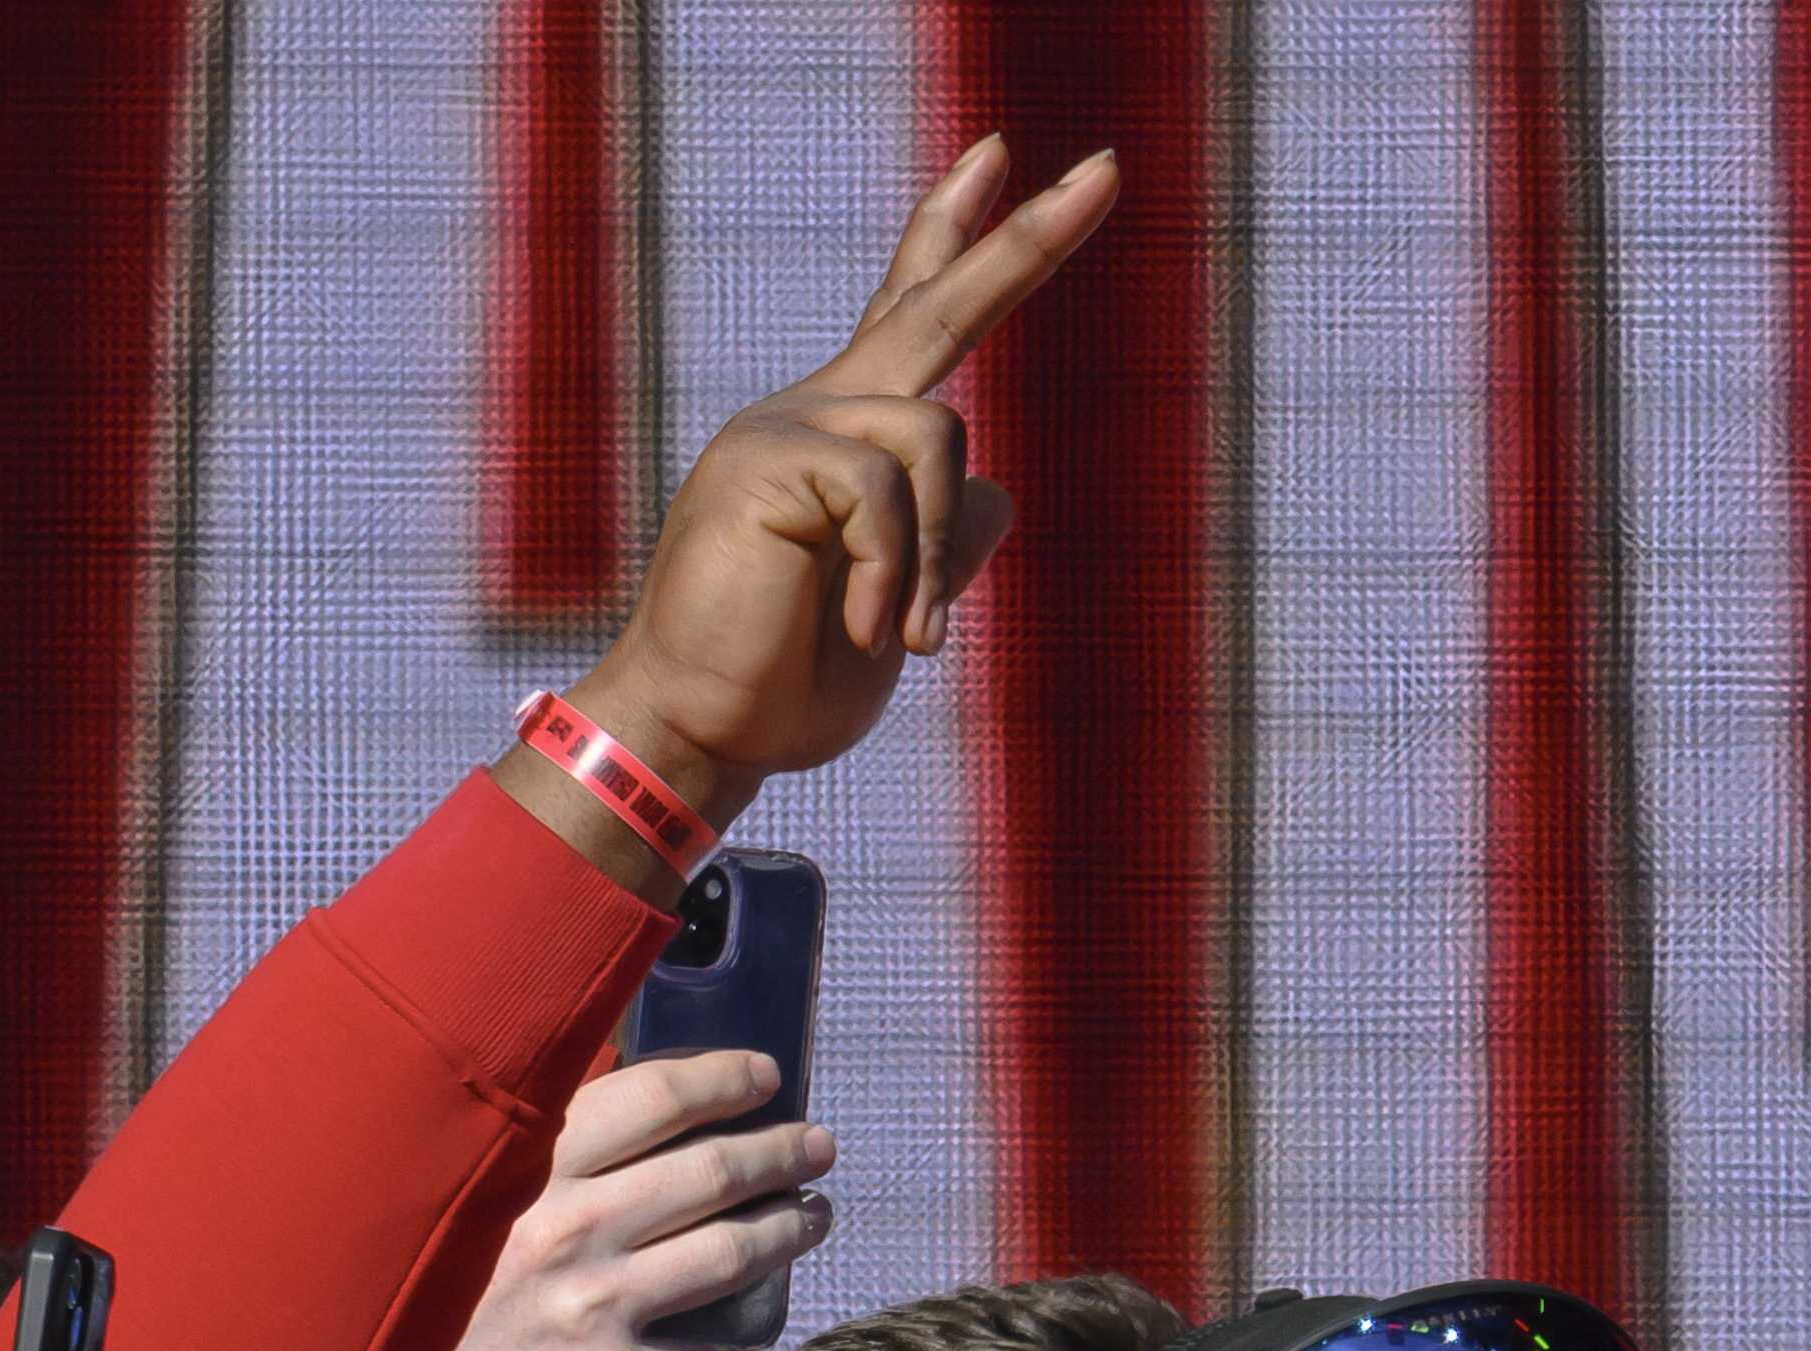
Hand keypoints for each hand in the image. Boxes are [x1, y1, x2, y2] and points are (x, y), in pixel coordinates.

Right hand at [323, 1055, 834, 1350]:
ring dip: (788, 1229)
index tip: (765, 1076)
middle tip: (816, 1148)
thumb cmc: (429, 1316)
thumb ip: (541, 1169)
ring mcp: (597, 1308)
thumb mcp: (468, 1214)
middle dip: (782, 1153)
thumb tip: (640, 1122)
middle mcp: (568, 1228)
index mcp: (528, 1170)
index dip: (724, 1081)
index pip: (655, 1099)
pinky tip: (697, 1349)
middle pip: (715, 1171)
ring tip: (811, 1217)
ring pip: (732, 1254)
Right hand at [548, 140, 1123, 827]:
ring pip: (939, 434)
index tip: (1005, 160)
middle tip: (1108, 170)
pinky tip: (867, 631)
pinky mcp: (768, 456)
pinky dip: (896, 576)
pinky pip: (888, 493)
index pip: (913, 310)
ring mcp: (787, 422)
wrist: (702, 730)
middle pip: (936, 304)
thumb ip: (951, 542)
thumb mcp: (906, 608)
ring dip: (937, 555)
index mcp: (850, 432)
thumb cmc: (793, 682)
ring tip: (902, 635)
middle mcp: (818, 405)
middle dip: (1031, 242)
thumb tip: (1000, 488)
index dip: (962, 237)